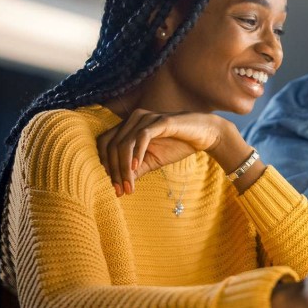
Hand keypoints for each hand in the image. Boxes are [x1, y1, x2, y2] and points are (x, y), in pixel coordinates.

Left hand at [97, 109, 228, 195]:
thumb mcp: (152, 161)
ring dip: (124, 168)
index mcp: (128, 125)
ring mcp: (147, 117)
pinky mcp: (160, 121)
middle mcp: (134, 118)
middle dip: (113, 171)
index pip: (105, 143)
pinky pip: (142, 136)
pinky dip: (136, 153)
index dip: (103, 165)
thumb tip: (118, 186)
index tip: (112, 187)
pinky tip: (136, 167)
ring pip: (124, 143)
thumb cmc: (177, 145)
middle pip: (111, 145)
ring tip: (129, 186)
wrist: (203, 135)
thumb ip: (134, 169)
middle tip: (119, 191)